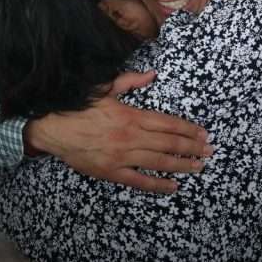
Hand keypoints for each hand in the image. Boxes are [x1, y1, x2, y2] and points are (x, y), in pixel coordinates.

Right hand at [24, 71, 213, 193]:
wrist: (53, 128)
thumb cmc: (79, 108)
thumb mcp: (105, 88)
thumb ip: (130, 81)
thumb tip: (151, 74)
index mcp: (130, 115)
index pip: (167, 123)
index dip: (188, 129)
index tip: (203, 133)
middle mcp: (130, 136)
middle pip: (168, 143)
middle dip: (191, 147)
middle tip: (209, 151)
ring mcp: (122, 156)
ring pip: (158, 161)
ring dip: (181, 164)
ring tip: (198, 166)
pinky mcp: (112, 172)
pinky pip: (139, 180)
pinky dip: (157, 184)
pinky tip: (172, 187)